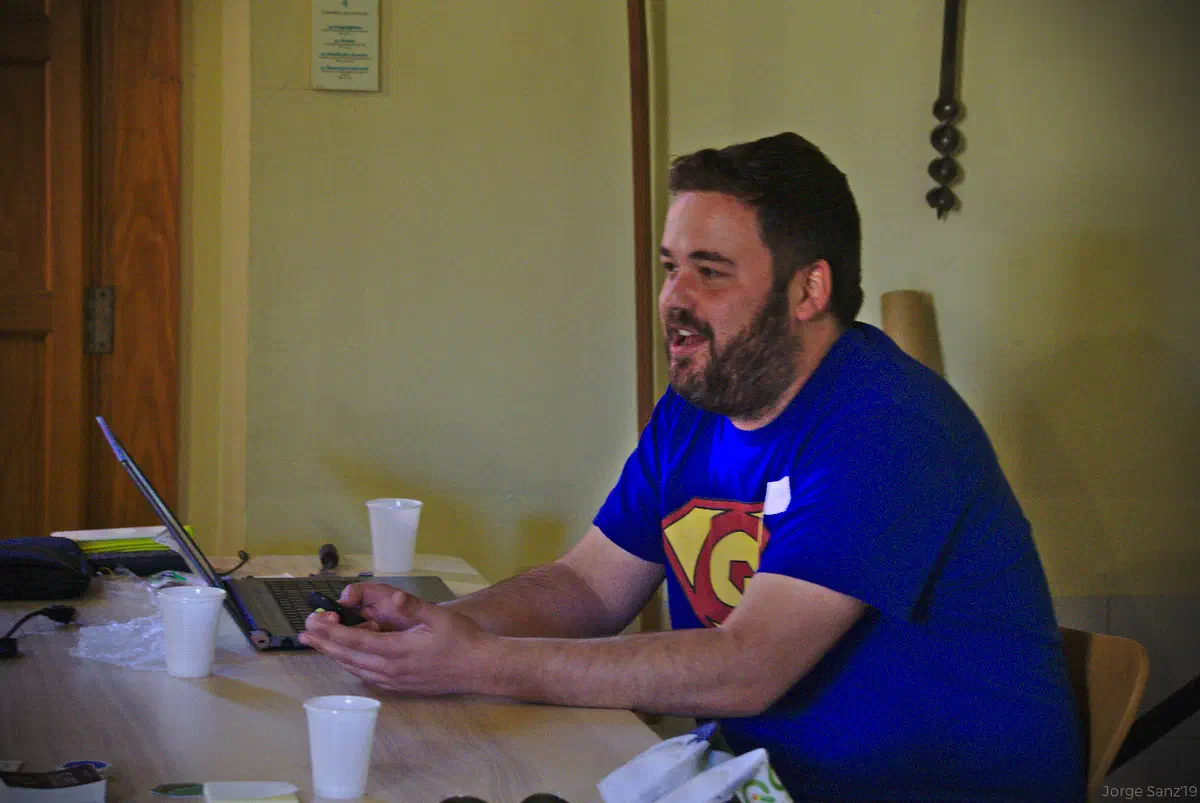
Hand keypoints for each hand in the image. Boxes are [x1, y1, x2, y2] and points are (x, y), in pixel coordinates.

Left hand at [300, 590, 491, 694]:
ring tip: (316, 643)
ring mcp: (394, 680)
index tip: (312, 624)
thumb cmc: (462, 640)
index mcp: (397, 651)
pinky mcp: (399, 685)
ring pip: (354, 668)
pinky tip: (346, 657)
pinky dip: (350, 664)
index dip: (330, 633)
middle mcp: (391, 669)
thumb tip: (395, 597)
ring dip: (333, 654)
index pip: (355, 642)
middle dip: (323, 644)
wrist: (479, 668)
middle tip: (303, 633)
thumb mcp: (439, 617)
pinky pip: (366, 675)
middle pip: (347, 658)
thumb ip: (413, 607)